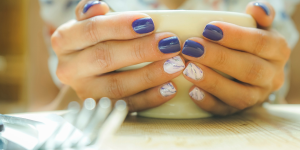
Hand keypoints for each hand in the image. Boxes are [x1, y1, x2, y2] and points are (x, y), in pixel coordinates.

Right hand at [51, 0, 184, 111]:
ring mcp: (84, 92)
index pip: (91, 30)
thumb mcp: (92, 24)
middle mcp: (68, 69)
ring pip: (117, 86)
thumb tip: (97, 5)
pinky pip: (127, 105)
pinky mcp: (101, 108)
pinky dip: (150, 97)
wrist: (88, 73)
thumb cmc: (97, 42)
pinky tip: (169, 88)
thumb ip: (93, 15)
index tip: (149, 22)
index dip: (120, 26)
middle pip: (105, 58)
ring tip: (175, 64)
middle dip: (141, 50)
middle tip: (170, 43)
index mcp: (65, 40)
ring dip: (150, 75)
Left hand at [181, 1, 289, 115]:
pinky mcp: (239, 111)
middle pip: (249, 70)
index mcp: (277, 52)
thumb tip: (256, 8)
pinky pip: (225, 111)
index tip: (209, 28)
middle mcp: (271, 77)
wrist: (250, 70)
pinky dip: (208, 102)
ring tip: (188, 69)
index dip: (235, 36)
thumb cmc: (248, 44)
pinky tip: (191, 91)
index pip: (260, 43)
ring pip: (240, 95)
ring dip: (212, 82)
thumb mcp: (257, 28)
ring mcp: (256, 97)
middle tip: (191, 47)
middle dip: (218, 58)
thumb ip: (259, 17)